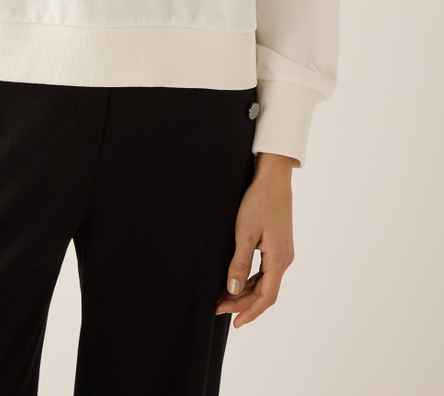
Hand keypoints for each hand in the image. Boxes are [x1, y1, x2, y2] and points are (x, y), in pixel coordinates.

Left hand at [214, 152, 295, 326]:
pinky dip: (249, 279)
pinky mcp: (277, 246)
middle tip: (217, 307)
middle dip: (241, 303)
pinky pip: (265, 271)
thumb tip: (232, 289)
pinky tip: (235, 280)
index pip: (266, 297)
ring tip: (221, 296)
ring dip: (244, 291)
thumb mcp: (244, 232)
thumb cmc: (259, 201)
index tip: (233, 322)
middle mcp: (284, 260)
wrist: (274, 179)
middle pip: (264, 292)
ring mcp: (282, 253)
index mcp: (279, 259)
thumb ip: (239, 263)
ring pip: (264, 282)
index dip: (250, 312)